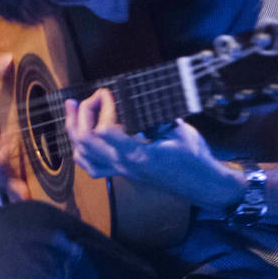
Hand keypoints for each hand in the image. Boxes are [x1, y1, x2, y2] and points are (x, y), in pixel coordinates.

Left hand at [67, 88, 243, 208]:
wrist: (203, 186)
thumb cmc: (196, 159)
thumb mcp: (180, 131)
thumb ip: (155, 117)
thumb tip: (135, 99)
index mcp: (139, 155)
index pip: (105, 131)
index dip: (103, 108)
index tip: (109, 93)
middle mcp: (124, 165)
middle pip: (86, 140)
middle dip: (82, 114)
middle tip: (90, 96)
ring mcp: (120, 172)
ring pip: (83, 154)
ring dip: (74, 129)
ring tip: (74, 109)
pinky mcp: (121, 174)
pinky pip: (91, 166)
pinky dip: (80, 150)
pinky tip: (80, 136)